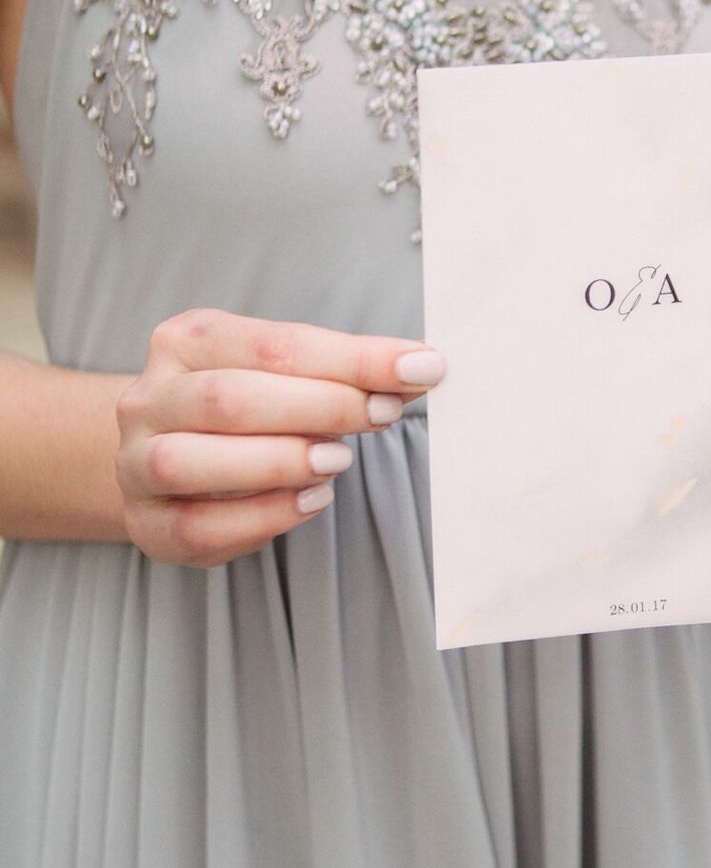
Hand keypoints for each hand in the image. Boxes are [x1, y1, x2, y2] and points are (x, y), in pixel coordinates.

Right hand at [115, 307, 445, 565]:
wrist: (164, 455)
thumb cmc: (242, 409)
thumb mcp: (283, 373)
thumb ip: (339, 371)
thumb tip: (418, 369)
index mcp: (187, 340)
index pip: (275, 343)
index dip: (352, 359)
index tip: (418, 368)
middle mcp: (150, 397)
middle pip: (229, 399)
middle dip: (320, 407)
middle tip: (381, 415)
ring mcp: (135, 462)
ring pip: (192, 461)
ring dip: (279, 461)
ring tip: (338, 461)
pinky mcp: (147, 523)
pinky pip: (198, 526)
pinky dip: (263, 516)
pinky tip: (311, 501)